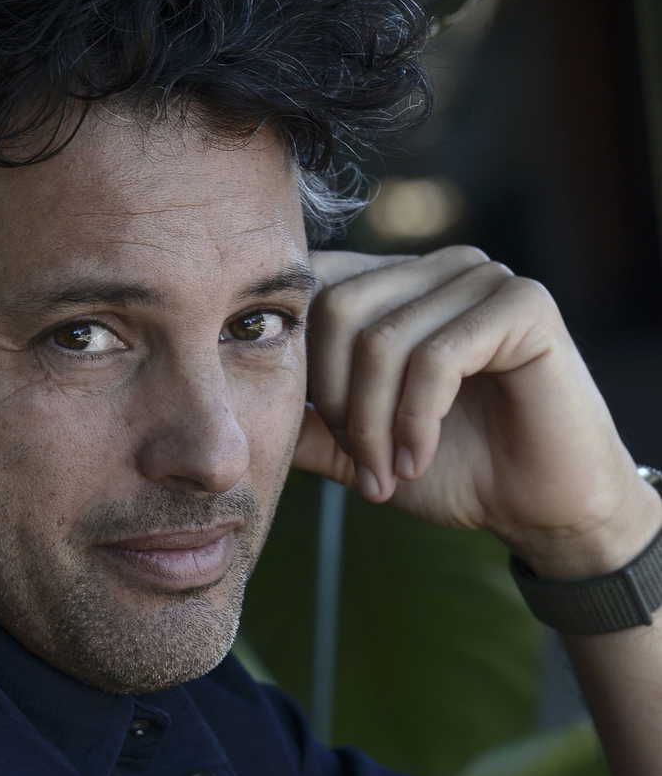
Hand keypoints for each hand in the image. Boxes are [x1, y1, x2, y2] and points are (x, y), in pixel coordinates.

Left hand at [293, 247, 658, 572]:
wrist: (538, 507)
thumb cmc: (454, 470)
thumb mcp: (356, 447)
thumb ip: (303, 420)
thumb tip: (237, 405)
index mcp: (394, 285)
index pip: (311, 288)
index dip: (295, 362)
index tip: (312, 434)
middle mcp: (436, 268)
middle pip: (336, 311)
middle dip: (335, 404)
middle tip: (358, 466)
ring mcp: (482, 277)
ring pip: (383, 340)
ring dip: (374, 426)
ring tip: (387, 475)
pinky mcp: (524, 304)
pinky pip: (437, 356)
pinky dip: (416, 421)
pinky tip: (418, 459)